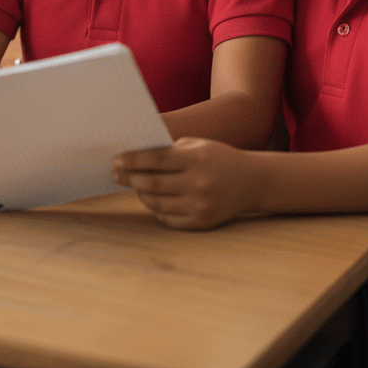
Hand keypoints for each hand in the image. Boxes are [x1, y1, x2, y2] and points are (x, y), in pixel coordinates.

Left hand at [112, 137, 262, 229]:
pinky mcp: (202, 223)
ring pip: (157, 203)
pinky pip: (168, 218)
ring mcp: (200, 206)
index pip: (156, 159)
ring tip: (134, 185)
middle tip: (115, 174)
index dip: (133, 160)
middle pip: (153, 183)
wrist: (251, 181)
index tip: (116, 160)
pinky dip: (156, 209)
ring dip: (141, 193)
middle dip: (130, 178)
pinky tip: (151, 199)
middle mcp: (198, 183)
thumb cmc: (218, 157)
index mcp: (197, 159)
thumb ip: (170, 149)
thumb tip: (135, 157)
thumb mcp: (198, 144)